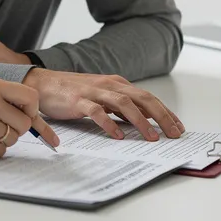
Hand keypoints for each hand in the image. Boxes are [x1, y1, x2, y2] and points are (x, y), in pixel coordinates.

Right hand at [23, 68, 183, 141]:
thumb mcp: (101, 96)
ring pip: (123, 104)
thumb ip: (120, 107)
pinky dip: (108, 123)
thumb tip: (143, 121)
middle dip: (161, 116)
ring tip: (151, 137)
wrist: (42, 83)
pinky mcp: (77, 101)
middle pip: (142, 98)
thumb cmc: (72, 92)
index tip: (178, 127)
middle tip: (173, 133)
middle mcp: (109, 85)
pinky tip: (117, 136)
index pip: (148, 97)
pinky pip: (96, 111)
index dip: (165, 112)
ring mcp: (93, 92)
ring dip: (140, 121)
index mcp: (117, 84)